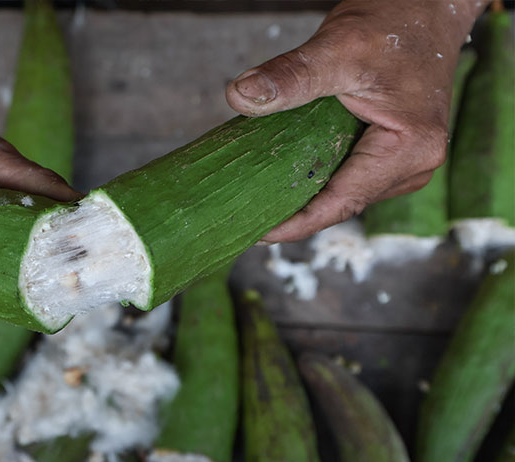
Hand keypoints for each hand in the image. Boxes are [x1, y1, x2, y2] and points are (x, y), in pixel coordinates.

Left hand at [225, 0, 487, 242]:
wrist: (424, 6)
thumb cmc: (393, 23)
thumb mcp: (337, 48)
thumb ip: (290, 77)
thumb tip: (240, 96)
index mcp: (410, 149)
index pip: (342, 202)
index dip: (296, 223)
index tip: (255, 234)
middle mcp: (415, 164)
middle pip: (343, 203)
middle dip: (295, 213)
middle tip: (244, 218)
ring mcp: (406, 162)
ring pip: (345, 193)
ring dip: (304, 197)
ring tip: (257, 202)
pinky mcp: (393, 154)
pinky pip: (349, 177)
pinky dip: (317, 178)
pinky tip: (283, 178)